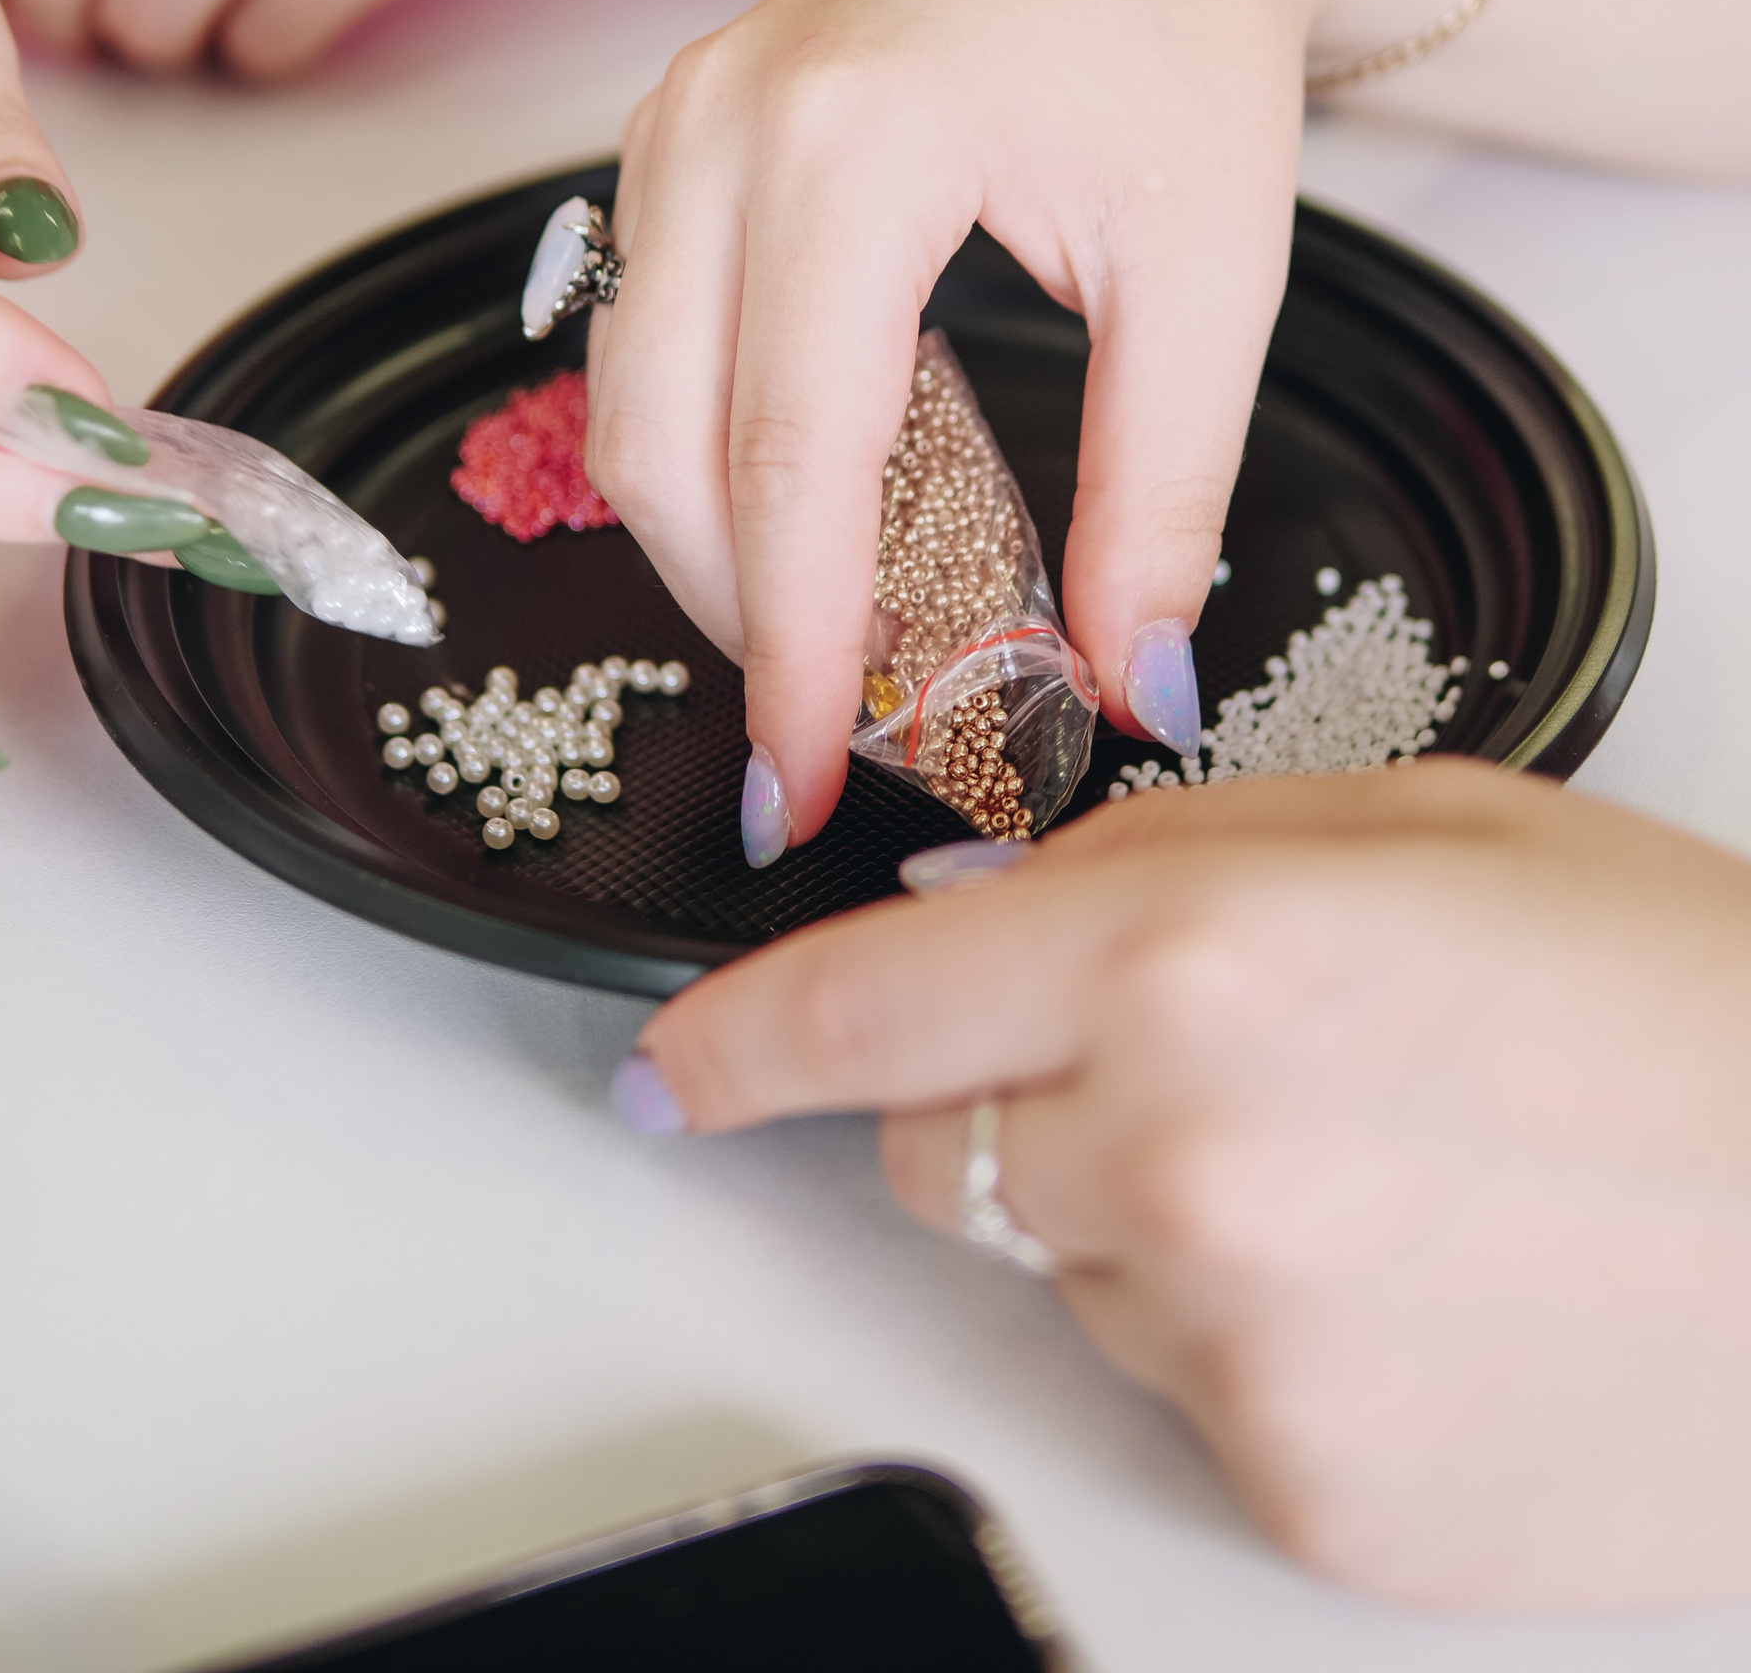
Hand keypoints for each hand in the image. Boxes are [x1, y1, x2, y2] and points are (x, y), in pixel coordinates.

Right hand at [585, 0, 1404, 851]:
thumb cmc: (1186, 42)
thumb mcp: (1210, 280)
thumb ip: (1162, 497)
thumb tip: (1127, 688)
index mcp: (856, 141)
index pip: (791, 456)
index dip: (796, 648)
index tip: (804, 785)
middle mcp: (724, 119)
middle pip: (667, 447)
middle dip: (741, 616)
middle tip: (847, 730)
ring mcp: (677, 115)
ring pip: (631, 402)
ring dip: (717, 542)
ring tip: (844, 631)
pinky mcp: (674, 131)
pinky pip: (646, 336)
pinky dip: (713, 450)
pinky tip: (815, 507)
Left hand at [632, 762, 1750, 1610]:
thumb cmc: (1679, 1001)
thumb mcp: (1417, 823)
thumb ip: (1162, 858)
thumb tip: (991, 916)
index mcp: (1190, 955)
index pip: (858, 1015)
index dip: (735, 1045)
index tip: (669, 1076)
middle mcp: (1178, 1161)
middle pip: (941, 1154)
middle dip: (1010, 1102)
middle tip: (1208, 1064)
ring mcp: (1236, 1350)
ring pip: (1066, 1274)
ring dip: (1151, 1215)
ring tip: (1373, 1175)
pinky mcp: (1306, 1494)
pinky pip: (1187, 1391)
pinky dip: (1252, 1332)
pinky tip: (1417, 1284)